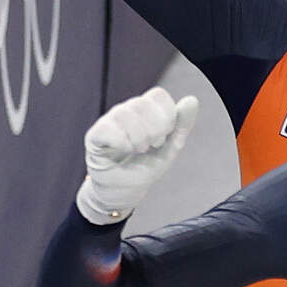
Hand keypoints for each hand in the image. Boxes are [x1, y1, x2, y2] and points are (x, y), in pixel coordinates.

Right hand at [76, 87, 195, 224]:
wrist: (125, 191)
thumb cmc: (145, 166)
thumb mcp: (170, 148)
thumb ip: (181, 125)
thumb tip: (192, 100)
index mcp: (145, 111)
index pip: (158, 96)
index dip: (167, 115)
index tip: (166, 135)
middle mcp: (125, 111)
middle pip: (142, 103)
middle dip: (155, 129)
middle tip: (153, 146)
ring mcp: (108, 121)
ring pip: (124, 114)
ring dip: (139, 138)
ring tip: (139, 150)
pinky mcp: (94, 135)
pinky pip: (107, 128)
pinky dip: (122, 142)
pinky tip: (125, 150)